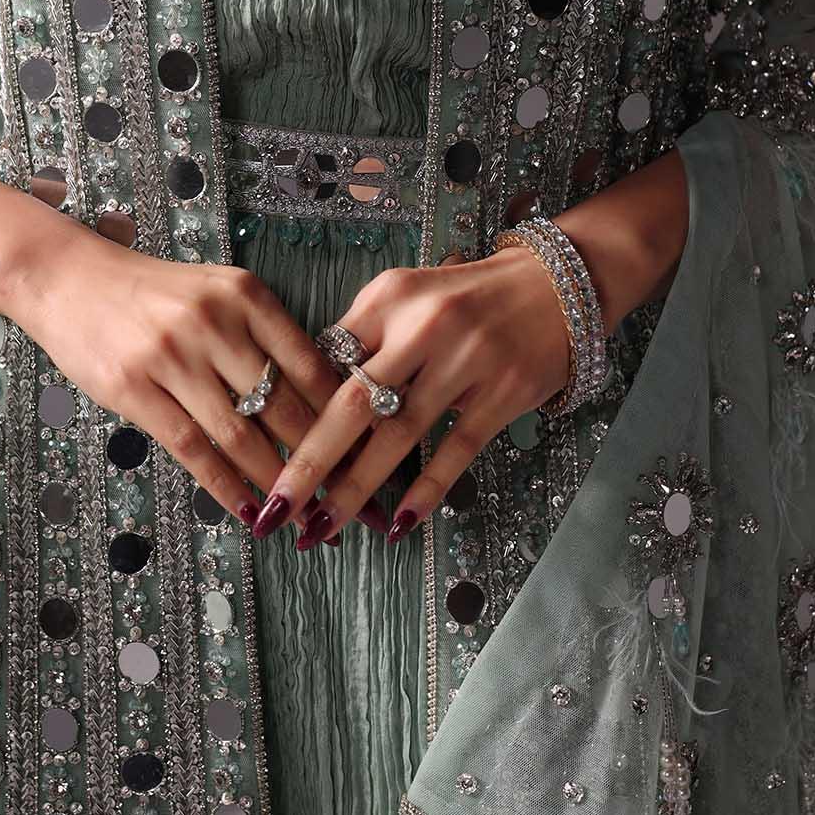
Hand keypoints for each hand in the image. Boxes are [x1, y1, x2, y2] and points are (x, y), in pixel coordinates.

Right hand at [0, 147, 386, 534]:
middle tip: (352, 500)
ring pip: (241, 436)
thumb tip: (327, 399)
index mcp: (247, 296)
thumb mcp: (219, 293)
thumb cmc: (155, 293)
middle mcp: (215, 323)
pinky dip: (225, 485)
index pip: (314, 366)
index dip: (348, 417)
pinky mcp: (135, 390)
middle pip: (285, 406)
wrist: (71, 279)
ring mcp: (173, 357)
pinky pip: (191, 449)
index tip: (373, 454)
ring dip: (277, 483)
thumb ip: (266, 336)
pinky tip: (248, 510)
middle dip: (324, 460)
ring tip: (305, 516)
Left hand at [253, 242, 572, 547]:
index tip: (261, 453)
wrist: (554, 285)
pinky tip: (399, 524)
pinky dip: (425, 490)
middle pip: (351, 403)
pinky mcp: (502, 394)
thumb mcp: (405, 295)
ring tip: (322, 529)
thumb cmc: (464, 297)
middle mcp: (424, 326)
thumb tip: (310, 397)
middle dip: (309, 463)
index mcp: (388, 298)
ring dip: (357, 490)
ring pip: (398, 436)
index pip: (327, 359)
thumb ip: (360, 337)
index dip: (293, 412)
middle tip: (276, 509)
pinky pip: (456, 450)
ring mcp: (466, 362)